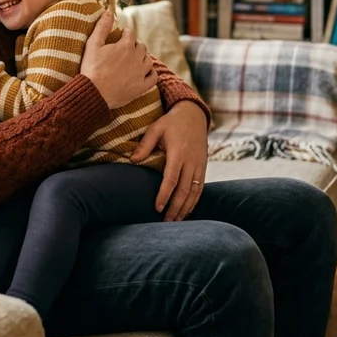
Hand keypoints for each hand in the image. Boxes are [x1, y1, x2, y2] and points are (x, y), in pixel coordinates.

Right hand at [80, 13, 155, 108]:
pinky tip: (146, 72)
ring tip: (135, 59)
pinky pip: (153, 77)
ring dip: (143, 57)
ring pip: (148, 60)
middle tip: (127, 48)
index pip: (130, 33)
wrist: (93, 93)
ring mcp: (140, 73)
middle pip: (141, 46)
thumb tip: (108, 12)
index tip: (122, 35)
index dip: (126, 33)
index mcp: (125, 46)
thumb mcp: (93, 45)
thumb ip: (102, 27)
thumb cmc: (91, 69)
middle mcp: (136, 58)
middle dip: (135, 45)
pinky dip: (151, 73)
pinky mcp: (141, 87)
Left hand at [132, 102, 208, 220]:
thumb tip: (132, 161)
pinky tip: (188, 210)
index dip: (164, 195)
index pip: (171, 179)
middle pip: (184, 190)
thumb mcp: (156, 128)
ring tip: (176, 221)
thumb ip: (144, 144)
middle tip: (166, 222)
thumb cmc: (171, 122)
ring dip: (186, 208)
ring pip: (194, 191)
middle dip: (175, 208)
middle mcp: (191, 161)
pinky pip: (201, 187)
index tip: (157, 208)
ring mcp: (199, 165)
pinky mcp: (204, 166)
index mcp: (178, 153)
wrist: (194, 115)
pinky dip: (195, 200)